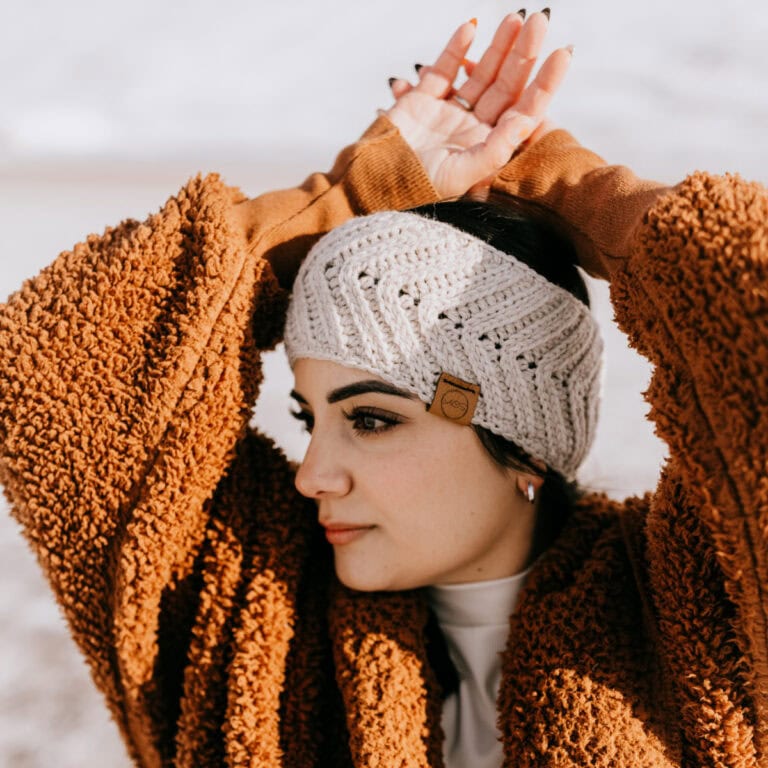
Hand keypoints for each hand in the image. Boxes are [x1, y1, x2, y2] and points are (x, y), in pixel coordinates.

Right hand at [386, 12, 571, 197]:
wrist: (373, 183)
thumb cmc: (420, 187)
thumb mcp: (463, 175)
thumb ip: (495, 149)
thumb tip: (526, 119)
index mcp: (488, 146)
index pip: (525, 109)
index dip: (546, 82)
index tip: (564, 53)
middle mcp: (474, 129)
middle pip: (506, 85)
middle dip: (523, 53)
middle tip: (539, 20)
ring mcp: (449, 113)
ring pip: (481, 74)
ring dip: (498, 46)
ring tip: (515, 17)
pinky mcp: (423, 101)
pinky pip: (445, 70)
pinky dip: (456, 49)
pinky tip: (471, 27)